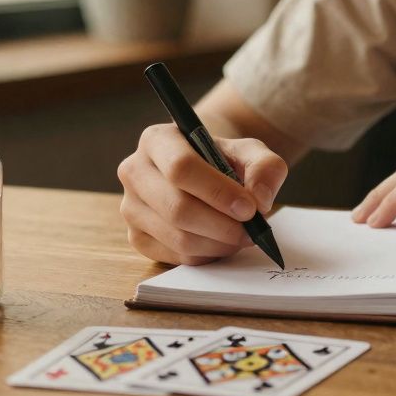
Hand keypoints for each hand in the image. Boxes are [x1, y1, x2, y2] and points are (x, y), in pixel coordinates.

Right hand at [118, 124, 287, 264]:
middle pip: (177, 208)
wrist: (205, 174)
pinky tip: (222, 242)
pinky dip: (206, 255)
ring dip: (218, 243)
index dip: (217, 192)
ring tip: (242, 236)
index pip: (180, 168)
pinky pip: (175, 255)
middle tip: (253, 230)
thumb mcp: (251, 152)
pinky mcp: (136, 237)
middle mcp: (134, 171)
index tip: (249, 208)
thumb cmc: (224, 160)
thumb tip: (259, 200)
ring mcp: (130, 207)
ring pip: (177, 237)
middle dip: (222, 225)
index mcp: (157, 140)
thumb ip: (265, 168)